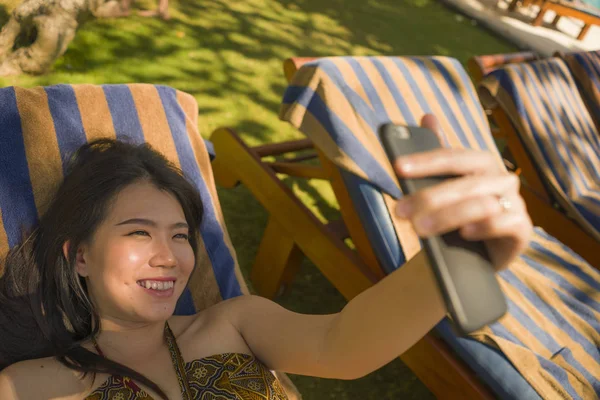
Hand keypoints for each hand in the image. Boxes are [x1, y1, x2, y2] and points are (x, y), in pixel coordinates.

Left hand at [393, 114, 532, 270]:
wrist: (481, 253)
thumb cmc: (460, 214)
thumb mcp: (445, 186)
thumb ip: (436, 156)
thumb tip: (427, 116)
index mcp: (482, 163)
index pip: (454, 156)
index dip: (426, 160)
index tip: (398, 167)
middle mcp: (502, 179)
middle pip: (465, 183)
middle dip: (429, 197)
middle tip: (400, 211)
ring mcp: (515, 203)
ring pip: (482, 204)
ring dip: (447, 216)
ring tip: (420, 228)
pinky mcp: (522, 229)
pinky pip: (506, 223)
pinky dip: (485, 227)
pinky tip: (464, 233)